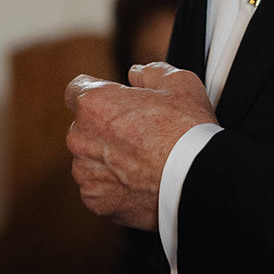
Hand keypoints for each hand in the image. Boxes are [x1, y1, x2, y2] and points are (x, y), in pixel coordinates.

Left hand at [65, 63, 215, 230]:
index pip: (76, 90)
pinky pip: (99, 189)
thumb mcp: (179, 84)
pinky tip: (141, 182)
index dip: (97, 93)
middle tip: (140, 133)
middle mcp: (81, 138)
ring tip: (144, 161)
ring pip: (90, 161)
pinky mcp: (96, 201)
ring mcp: (86, 173)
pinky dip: (115, 187)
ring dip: (108, 159)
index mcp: (95, 104)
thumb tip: (137, 74)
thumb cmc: (188, 132)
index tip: (113, 101)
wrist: (197, 181)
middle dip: (105, 129)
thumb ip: (151, 72)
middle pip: (83, 128)